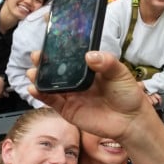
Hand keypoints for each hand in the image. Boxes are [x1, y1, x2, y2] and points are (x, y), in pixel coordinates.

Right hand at [28, 50, 147, 142]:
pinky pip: (51, 101)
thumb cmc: (128, 95)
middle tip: (36, 56)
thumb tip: (90, 55)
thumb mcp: (121, 74)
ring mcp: (71, 95)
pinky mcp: (68, 109)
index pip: (70, 56)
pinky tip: (34, 89)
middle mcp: (77, 80)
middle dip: (44, 62)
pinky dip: (41, 95)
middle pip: (56, 69)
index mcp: (89, 68)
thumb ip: (107, 63)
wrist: (131, 121)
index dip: (58, 50)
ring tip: (32, 72)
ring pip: (50, 85)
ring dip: (38, 78)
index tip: (49, 42)